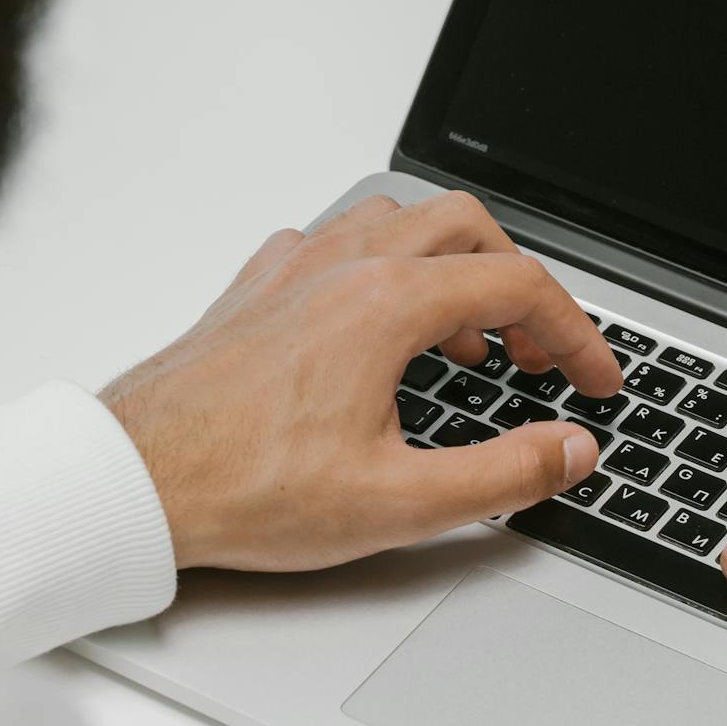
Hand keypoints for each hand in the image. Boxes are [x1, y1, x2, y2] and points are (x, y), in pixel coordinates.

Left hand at [100, 192, 619, 572]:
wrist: (134, 482)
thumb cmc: (242, 488)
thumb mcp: (399, 503)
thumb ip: (504, 474)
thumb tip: (570, 451)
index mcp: (385, 305)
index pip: (519, 288)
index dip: (576, 335)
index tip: (592, 380)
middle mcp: (340, 268)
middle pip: (466, 228)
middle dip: (520, 284)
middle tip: (534, 350)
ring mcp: (292, 270)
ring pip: (399, 223)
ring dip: (451, 268)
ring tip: (465, 341)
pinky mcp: (255, 290)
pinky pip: (336, 243)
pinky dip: (382, 270)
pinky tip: (374, 329)